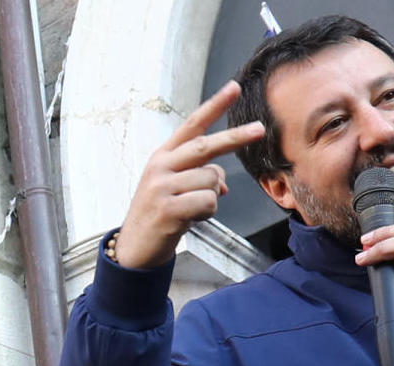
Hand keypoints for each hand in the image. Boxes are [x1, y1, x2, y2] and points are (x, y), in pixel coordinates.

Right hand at [111, 81, 266, 270]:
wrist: (133, 249)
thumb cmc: (158, 215)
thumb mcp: (174, 189)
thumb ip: (198, 177)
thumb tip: (223, 184)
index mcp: (163, 156)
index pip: (192, 125)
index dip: (214, 106)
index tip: (234, 87)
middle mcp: (160, 167)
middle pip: (206, 147)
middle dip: (235, 138)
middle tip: (259, 129)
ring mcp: (161, 187)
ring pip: (211, 181)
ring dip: (212, 197)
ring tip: (192, 210)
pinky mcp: (167, 209)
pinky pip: (207, 202)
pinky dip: (206, 213)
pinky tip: (189, 220)